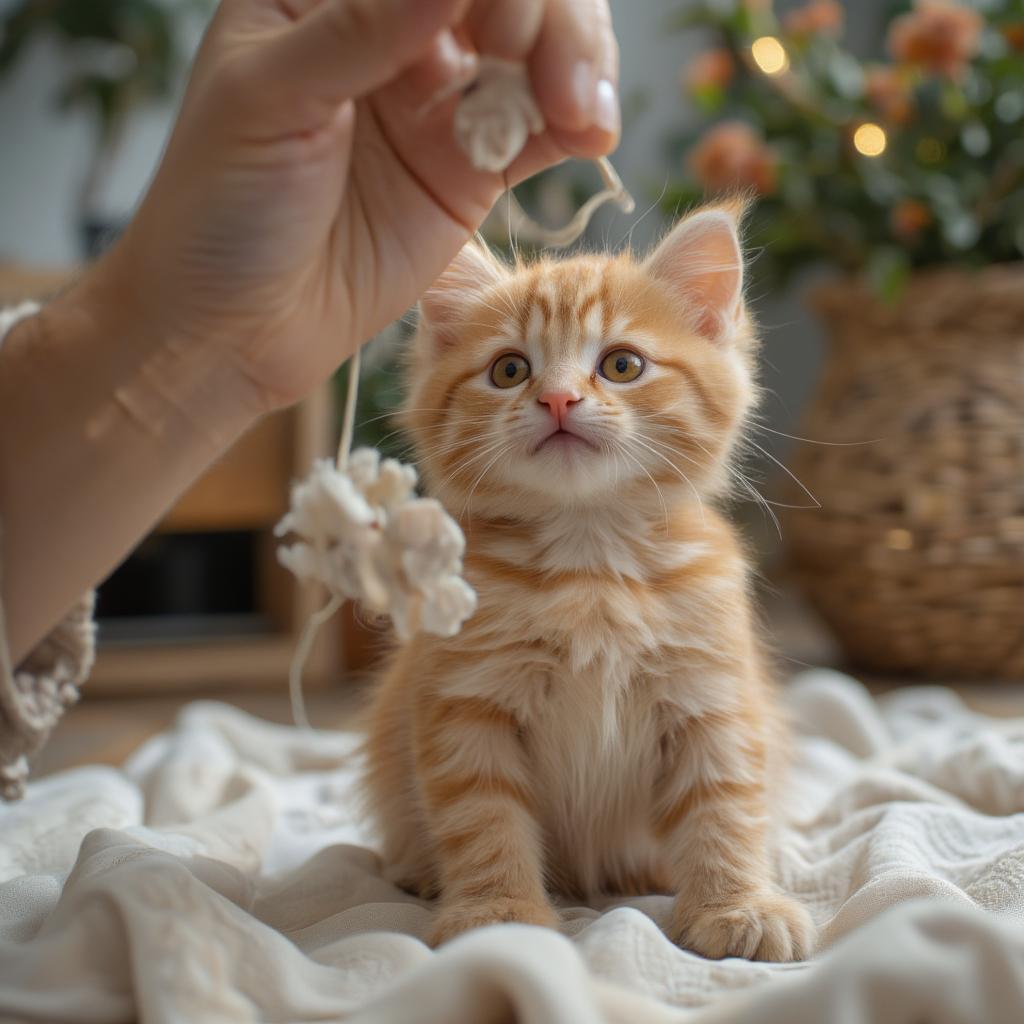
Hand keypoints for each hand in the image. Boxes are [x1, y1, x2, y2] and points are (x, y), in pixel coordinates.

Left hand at [92, 0, 619, 412]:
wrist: (235, 326)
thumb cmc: (221, 206)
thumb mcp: (270, 101)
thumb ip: (360, 31)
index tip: (501, 21)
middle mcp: (394, 32)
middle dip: (545, 16)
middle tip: (543, 71)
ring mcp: (440, 103)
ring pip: (536, 51)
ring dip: (576, 65)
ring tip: (582, 113)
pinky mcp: (472, 171)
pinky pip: (540, 131)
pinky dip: (576, 125)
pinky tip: (591, 135)